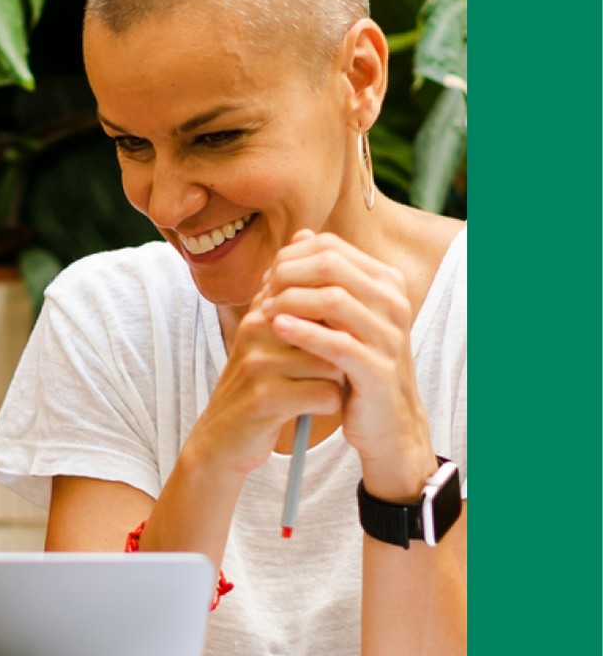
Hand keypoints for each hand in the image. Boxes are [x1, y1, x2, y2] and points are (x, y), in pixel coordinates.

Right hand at [191, 271, 345, 481]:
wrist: (221, 439)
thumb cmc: (258, 384)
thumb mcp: (270, 330)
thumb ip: (291, 290)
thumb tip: (306, 234)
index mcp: (261, 309)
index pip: (317, 293)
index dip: (338, 318)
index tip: (339, 337)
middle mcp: (256, 328)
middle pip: (330, 326)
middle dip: (341, 349)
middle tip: (336, 366)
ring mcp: (258, 363)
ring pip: (331, 362)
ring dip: (337, 380)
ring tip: (319, 388)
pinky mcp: (264, 398)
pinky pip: (324, 393)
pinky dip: (329, 404)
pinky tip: (314, 408)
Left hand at [260, 230, 436, 498]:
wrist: (384, 420)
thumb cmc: (355, 363)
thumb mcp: (341, 316)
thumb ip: (323, 278)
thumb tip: (300, 235)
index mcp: (386, 283)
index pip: (332, 248)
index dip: (292, 257)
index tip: (268, 276)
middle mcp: (393, 303)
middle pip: (332, 265)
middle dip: (288, 274)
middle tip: (262, 290)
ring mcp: (389, 335)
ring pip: (335, 300)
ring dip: (291, 300)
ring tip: (263, 309)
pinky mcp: (378, 370)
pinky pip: (337, 343)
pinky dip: (303, 332)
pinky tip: (276, 328)